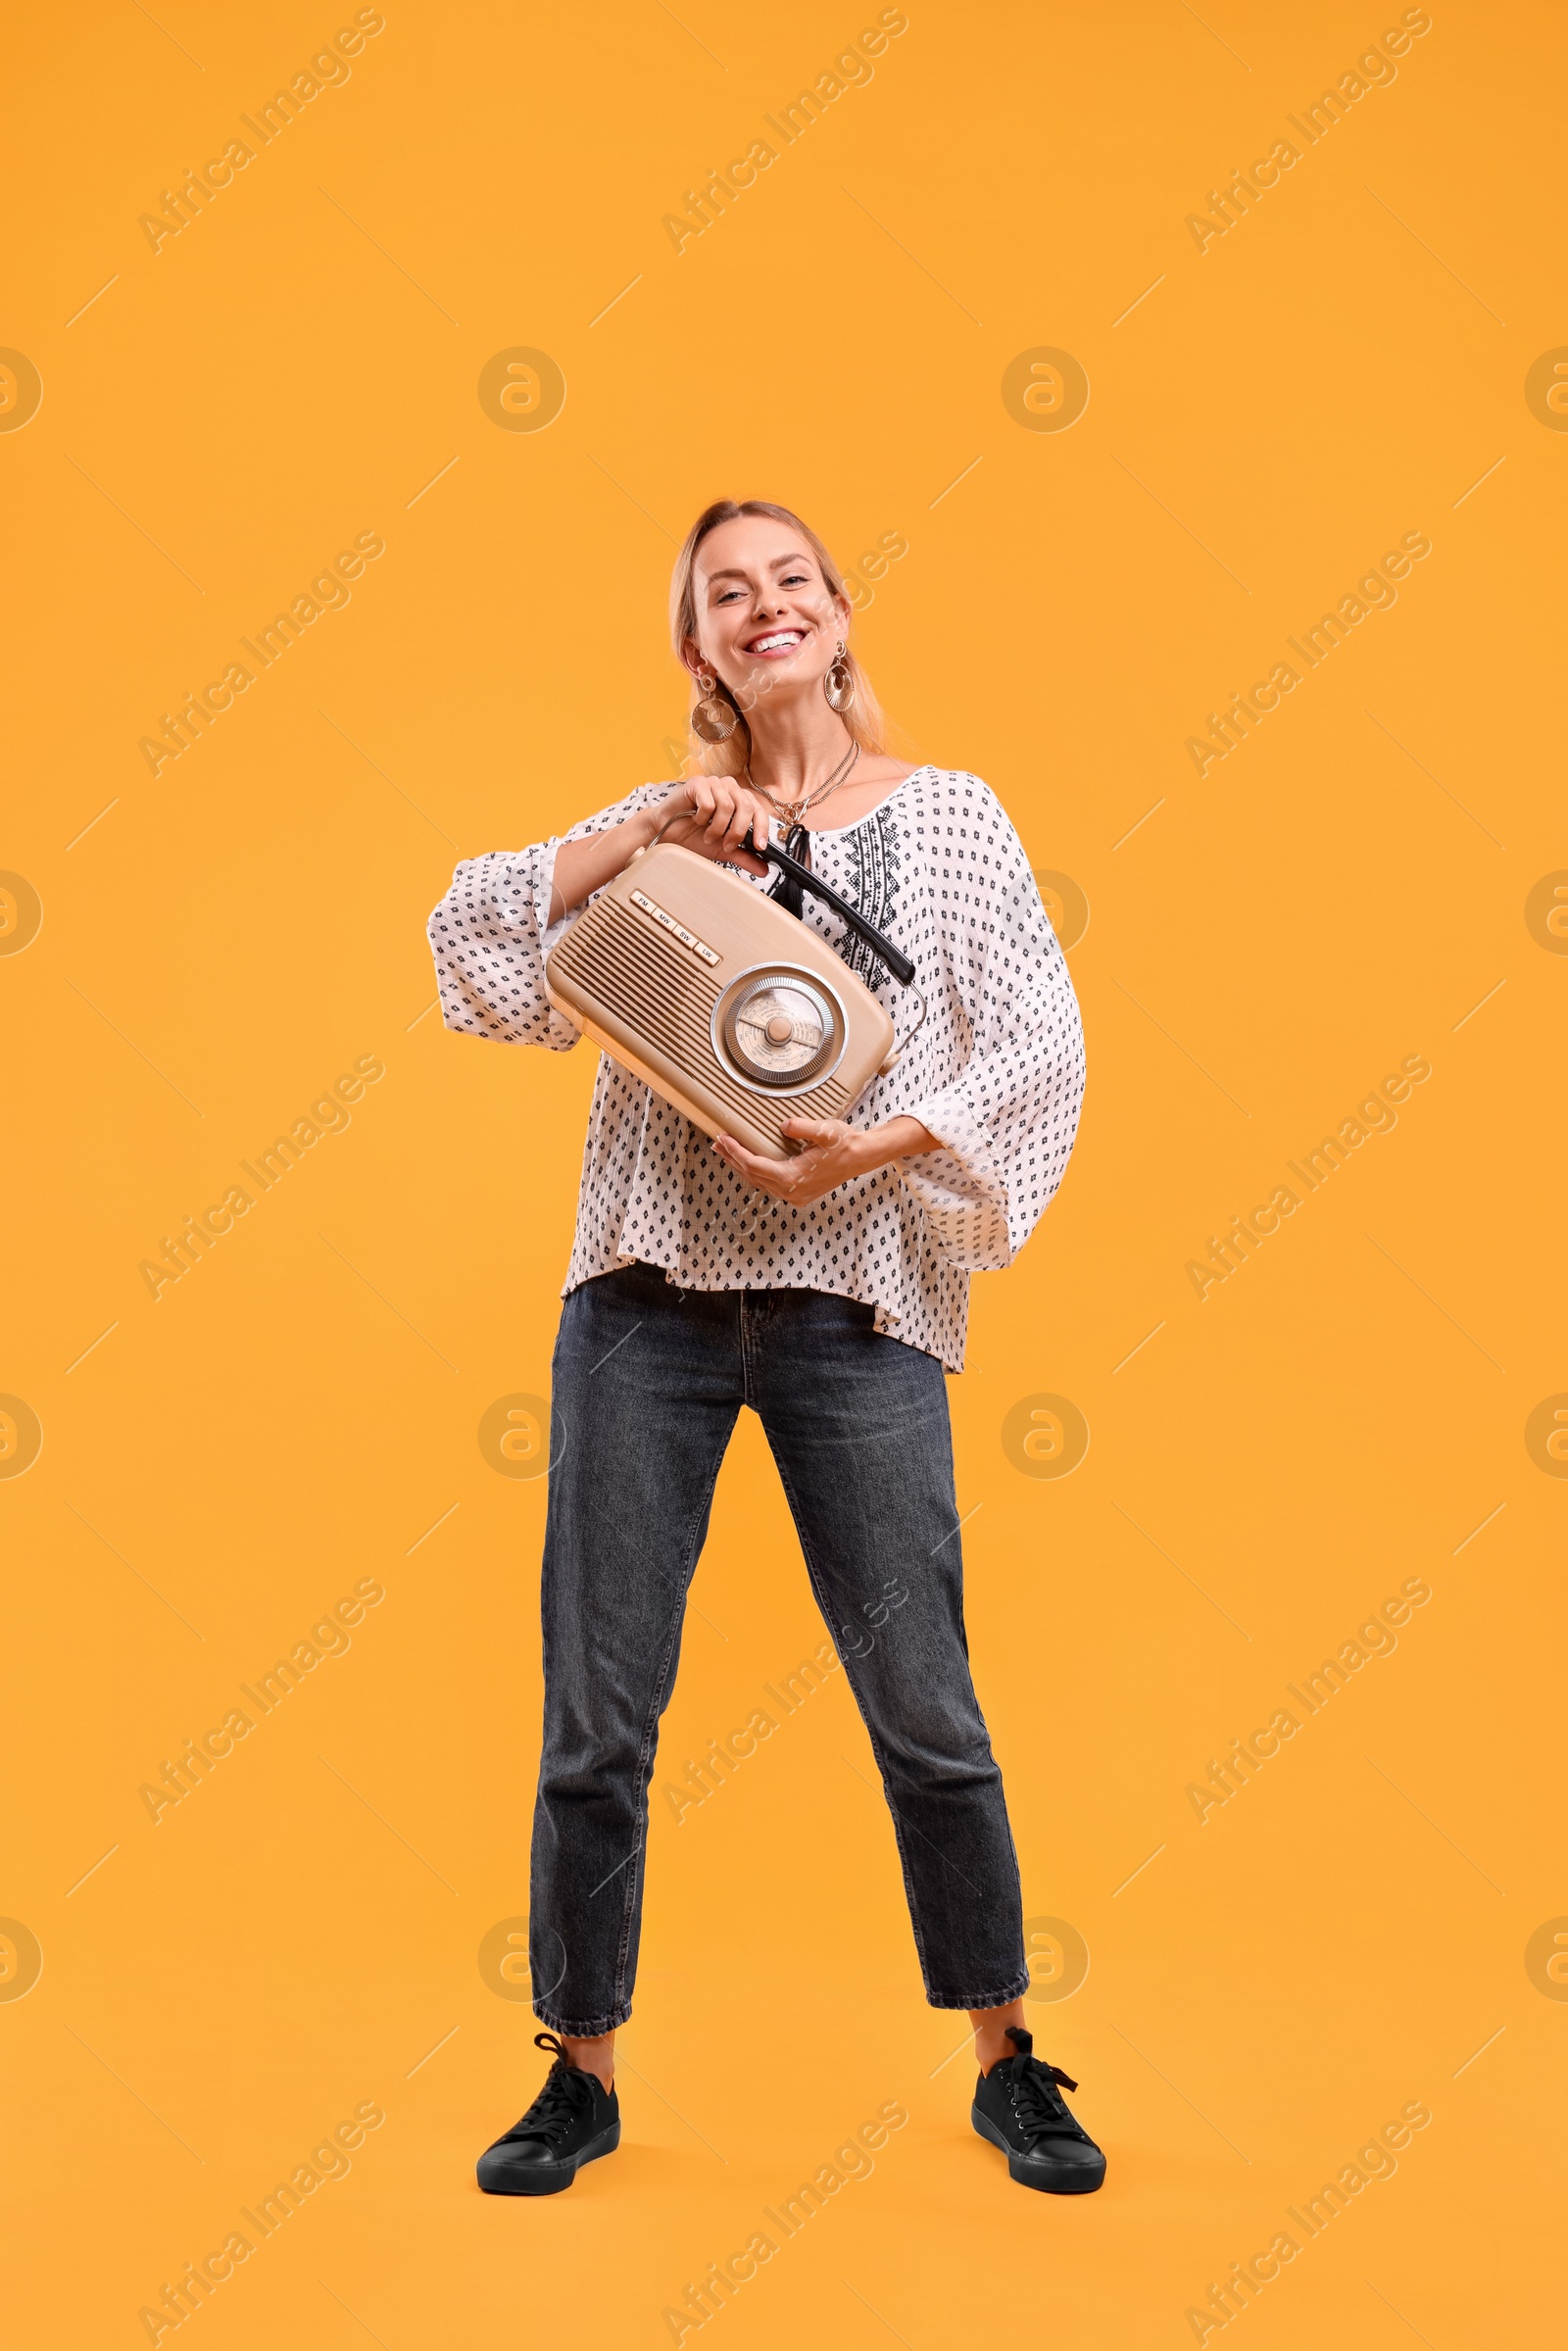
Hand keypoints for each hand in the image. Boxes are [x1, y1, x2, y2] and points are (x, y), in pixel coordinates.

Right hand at [646, 775, 772, 876]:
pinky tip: (695, 820)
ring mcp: (713, 783)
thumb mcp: (723, 850)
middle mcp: (729, 787)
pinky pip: (709, 803)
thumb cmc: (694, 836)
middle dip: (737, 831)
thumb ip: (744, 857)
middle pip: (746, 806)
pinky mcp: (698, 783)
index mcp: (739, 799)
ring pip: (727, 806)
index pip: (759, 809)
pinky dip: (702, 818)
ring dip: (717, 828)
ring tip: (707, 835)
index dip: (762, 828)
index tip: (760, 847)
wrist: (668, 834)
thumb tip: (764, 870)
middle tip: (726, 845)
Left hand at [712, 1115, 936, 1204]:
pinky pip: (769, 1184)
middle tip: (716, 1143)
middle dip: (732, 1158)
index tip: (723, 1138)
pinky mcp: (798, 1193)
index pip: (754, 1165)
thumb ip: (803, 1127)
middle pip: (752, 1175)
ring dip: (741, 1166)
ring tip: (726, 1151)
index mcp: (793, 1178)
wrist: (862, 1157)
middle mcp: (791, 1191)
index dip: (736, 1152)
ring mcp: (795, 1195)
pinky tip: (749, 1162)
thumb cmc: (844, 1143)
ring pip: (759, 1181)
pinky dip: (755, 1172)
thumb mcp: (825, 1130)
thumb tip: (783, 1125)